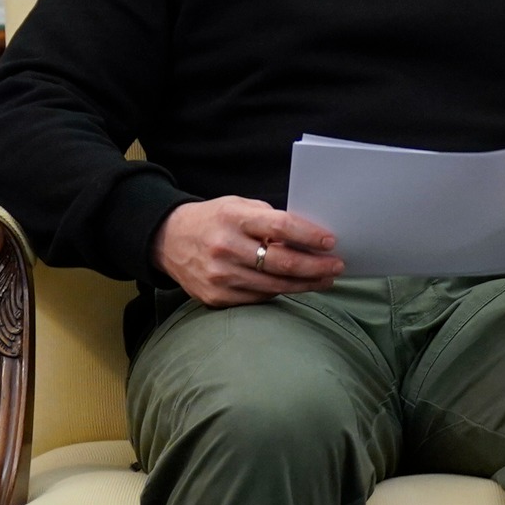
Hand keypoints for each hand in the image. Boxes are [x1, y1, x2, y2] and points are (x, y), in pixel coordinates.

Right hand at [157, 198, 341, 305]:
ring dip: (306, 284)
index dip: (309, 236)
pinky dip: (280, 291)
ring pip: (275, 285)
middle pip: (282, 263)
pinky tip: (295, 285)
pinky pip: (259, 297)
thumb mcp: (239, 206)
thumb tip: (311, 237)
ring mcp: (219, 276)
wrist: (167, 240)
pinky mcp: (216, 297)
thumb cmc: (214, 220)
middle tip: (337, 266)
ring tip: (325, 279)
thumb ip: (271, 219)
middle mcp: (224, 248)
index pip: (280, 228)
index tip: (331, 242)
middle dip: (316, 267)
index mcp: (233, 219)